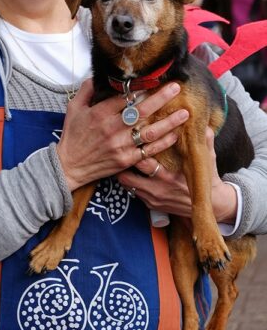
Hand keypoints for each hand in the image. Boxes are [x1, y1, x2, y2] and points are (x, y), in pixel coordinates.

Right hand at [56, 79, 188, 191]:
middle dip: (161, 98)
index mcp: (100, 113)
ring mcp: (121, 145)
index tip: (154, 80)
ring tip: (185, 113)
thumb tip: (97, 76)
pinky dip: (163, 143)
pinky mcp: (126, 160)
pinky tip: (175, 135)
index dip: (142, 88)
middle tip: (176, 88)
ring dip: (169, 122)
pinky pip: (149, 151)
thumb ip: (86, 90)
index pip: (125, 97)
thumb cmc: (72, 135)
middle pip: (142, 111)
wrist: (69, 166)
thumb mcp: (74, 108)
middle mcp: (113, 128)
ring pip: (150, 132)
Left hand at [118, 128, 237, 223]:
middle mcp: (157, 189)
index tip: (130, 139)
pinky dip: (130, 183)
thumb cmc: (207, 178)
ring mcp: (152, 198)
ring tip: (121, 158)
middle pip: (128, 176)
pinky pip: (133, 193)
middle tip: (118, 149)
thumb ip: (205, 141)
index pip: (143, 162)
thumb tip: (205, 124)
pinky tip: (130, 171)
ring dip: (123, 172)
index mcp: (168, 176)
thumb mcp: (208, 158)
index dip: (134, 150)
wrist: (211, 204)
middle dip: (122, 162)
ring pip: (127, 185)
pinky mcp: (152, 205)